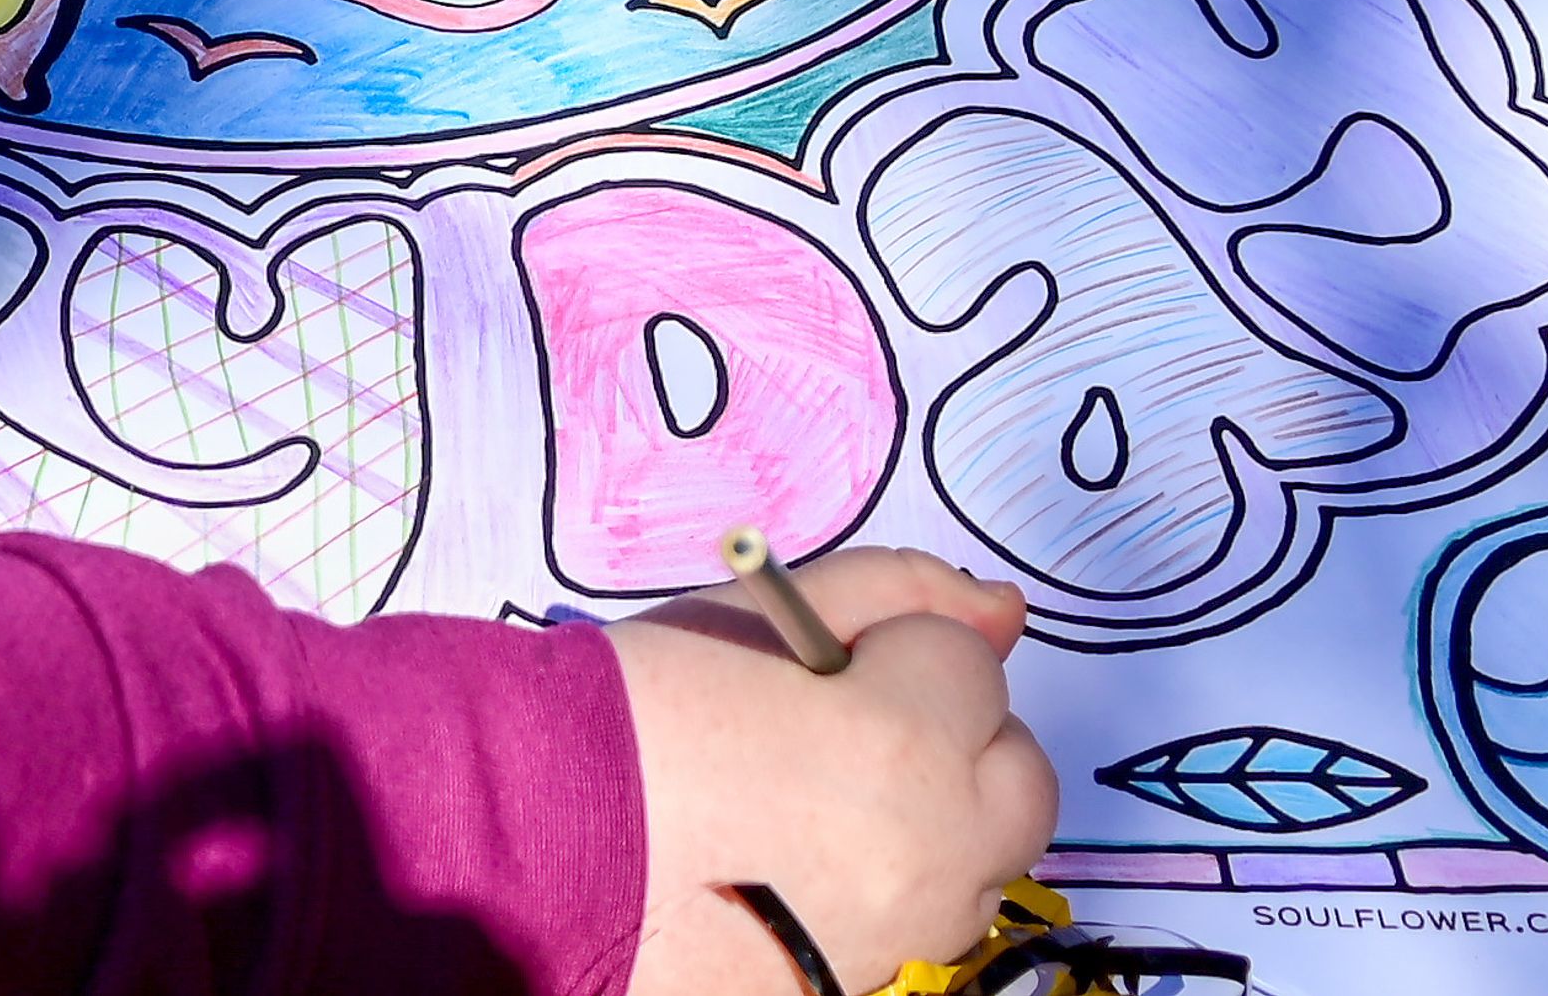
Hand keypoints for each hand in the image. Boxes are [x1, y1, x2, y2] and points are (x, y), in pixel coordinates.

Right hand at [602, 546, 1055, 995]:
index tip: (821, 660)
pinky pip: (916, 922)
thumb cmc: (629, 710)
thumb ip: (891, 591)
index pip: (972, 661)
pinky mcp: (856, 984)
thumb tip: (1000, 610)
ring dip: (932, 819)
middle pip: (1020, 780)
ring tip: (809, 801)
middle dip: (957, 738)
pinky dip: (881, 885)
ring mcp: (898, 939)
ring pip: (977, 862)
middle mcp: (928, 859)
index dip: (896, 647)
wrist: (527, 848)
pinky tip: (785, 864)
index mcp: (905, 747)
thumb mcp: (750, 613)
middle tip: (852, 724)